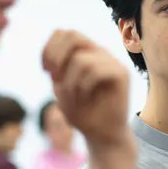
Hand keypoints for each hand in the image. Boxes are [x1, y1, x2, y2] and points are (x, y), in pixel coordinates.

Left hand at [42, 30, 131, 151]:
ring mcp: (111, 61)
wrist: (101, 135)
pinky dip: (83, 86)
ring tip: (72, 97)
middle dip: (57, 57)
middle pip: (73, 35)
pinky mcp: (121, 73)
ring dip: (70, 82)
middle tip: (55, 79)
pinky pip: (95, 71)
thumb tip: (55, 46)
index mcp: (85, 53)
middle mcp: (99, 53)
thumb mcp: (61, 86)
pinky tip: (84, 97)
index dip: (48, 49)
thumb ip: (57, 64)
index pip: (63, 33)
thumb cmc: (81, 112)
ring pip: (81, 58)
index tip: (46, 72)